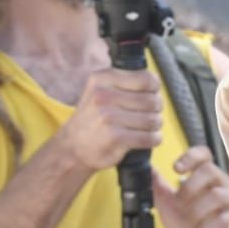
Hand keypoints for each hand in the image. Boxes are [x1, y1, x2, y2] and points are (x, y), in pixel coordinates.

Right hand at [50, 67, 164, 171]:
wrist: (72, 148)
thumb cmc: (93, 118)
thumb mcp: (100, 90)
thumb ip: (124, 82)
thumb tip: (156, 81)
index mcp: (102, 79)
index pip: (146, 79)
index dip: (154, 89)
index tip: (151, 95)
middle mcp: (104, 96)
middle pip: (152, 101)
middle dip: (156, 110)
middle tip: (148, 115)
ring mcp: (109, 117)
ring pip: (153, 120)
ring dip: (155, 126)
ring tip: (146, 128)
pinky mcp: (116, 137)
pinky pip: (149, 137)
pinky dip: (153, 139)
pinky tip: (146, 139)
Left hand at [155, 146, 228, 227]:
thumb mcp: (171, 209)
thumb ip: (160, 189)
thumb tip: (148, 169)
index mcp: (207, 180)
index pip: (204, 155)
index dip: (191, 156)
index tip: (175, 169)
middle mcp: (223, 185)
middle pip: (210, 170)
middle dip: (189, 188)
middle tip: (182, 204)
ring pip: (217, 195)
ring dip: (197, 212)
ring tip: (192, 225)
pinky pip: (225, 219)